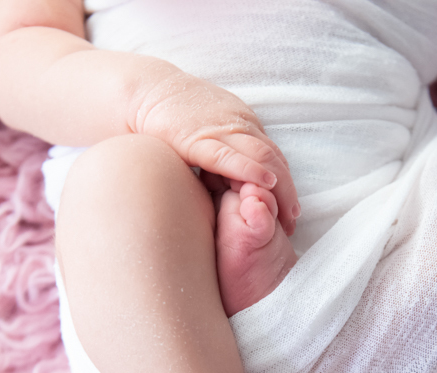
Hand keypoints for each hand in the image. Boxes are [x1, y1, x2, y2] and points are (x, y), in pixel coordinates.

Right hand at [132, 66, 297, 234]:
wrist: (144, 90)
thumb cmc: (170, 116)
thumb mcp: (207, 131)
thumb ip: (222, 150)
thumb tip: (230, 182)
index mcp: (241, 123)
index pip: (272, 155)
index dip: (285, 182)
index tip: (290, 209)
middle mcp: (238, 125)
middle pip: (274, 158)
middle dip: (288, 191)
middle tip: (293, 219)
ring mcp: (219, 131)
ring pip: (262, 157)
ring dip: (279, 187)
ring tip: (287, 214)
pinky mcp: (197, 140)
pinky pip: (229, 157)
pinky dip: (251, 169)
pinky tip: (265, 184)